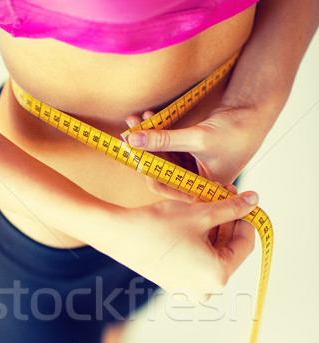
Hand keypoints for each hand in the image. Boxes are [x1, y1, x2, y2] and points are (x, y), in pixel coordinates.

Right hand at [110, 186, 257, 298]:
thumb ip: (232, 208)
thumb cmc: (158, 226)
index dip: (245, 218)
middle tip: (223, 195)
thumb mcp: (201, 213)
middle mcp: (205, 289)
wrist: (119, 235)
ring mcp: (189, 289)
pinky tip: (192, 220)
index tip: (242, 200)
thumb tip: (254, 200)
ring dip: (212, 229)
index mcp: (218, 276)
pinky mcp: (174, 284)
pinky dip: (198, 241)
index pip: (245, 244)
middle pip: (228, 250)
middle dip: (227, 222)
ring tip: (205, 203)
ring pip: (212, 254)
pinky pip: (196, 261)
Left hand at [125, 103, 266, 199]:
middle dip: (144, 152)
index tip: (131, 151)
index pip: (165, 186)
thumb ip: (164, 139)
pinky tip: (147, 117)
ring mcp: (191, 167)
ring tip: (133, 121)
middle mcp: (194, 182)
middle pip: (160, 171)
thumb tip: (133, 139)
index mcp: (200, 190)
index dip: (147, 169)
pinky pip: (167, 145)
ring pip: (161, 156)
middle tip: (126, 135)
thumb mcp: (198, 138)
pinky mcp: (190, 152)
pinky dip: (157, 132)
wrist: (255, 112)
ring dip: (147, 138)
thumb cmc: (236, 131)